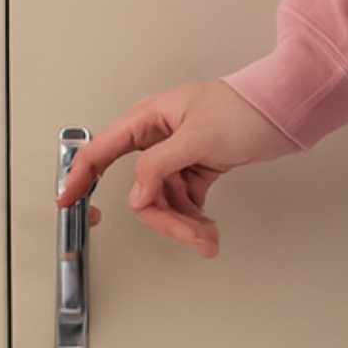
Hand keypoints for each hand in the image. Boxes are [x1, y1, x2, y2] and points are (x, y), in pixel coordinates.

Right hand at [54, 80, 298, 257]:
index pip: (102, 151)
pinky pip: (185, 204)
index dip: (81, 176)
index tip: (67, 199)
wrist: (280, 114)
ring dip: (185, 225)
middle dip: (165, 219)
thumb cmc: (242, 109)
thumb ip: (160, 166)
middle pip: (142, 192)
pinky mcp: (197, 171)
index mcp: (147, 120)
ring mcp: (177, 157)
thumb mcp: (196, 137)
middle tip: (190, 235)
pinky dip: (195, 220)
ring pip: (165, 203)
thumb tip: (137, 193)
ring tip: (209, 238)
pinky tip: (210, 229)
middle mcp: (158, 139)